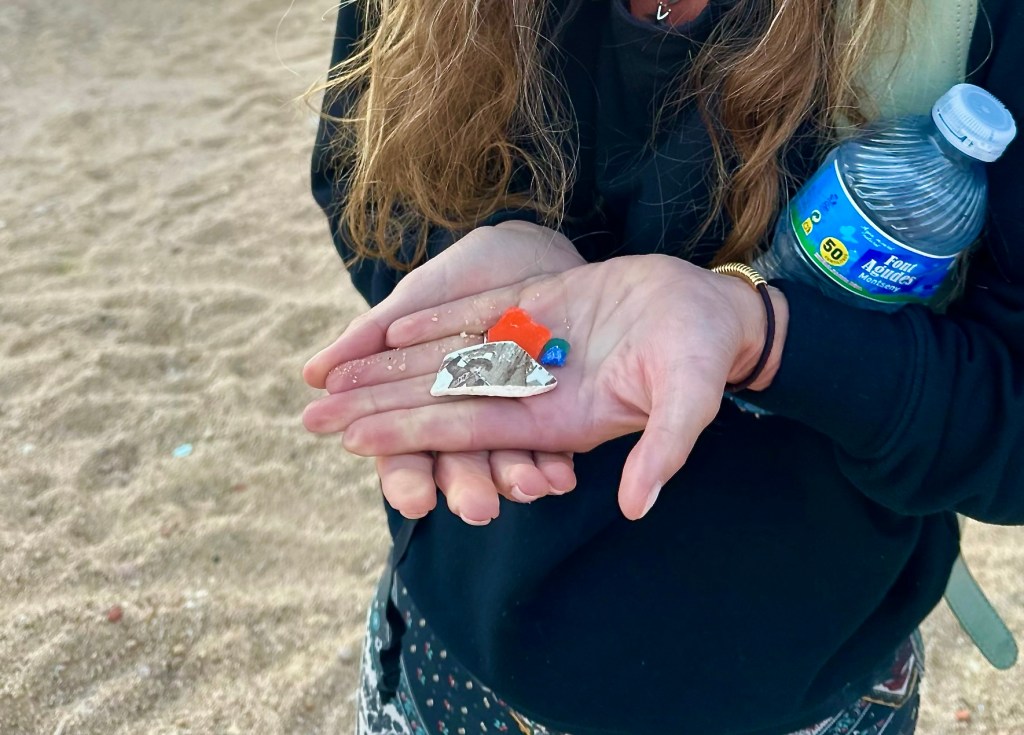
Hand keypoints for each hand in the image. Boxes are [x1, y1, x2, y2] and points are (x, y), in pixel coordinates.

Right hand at [303, 221, 585, 522]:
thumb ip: (371, 335)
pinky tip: (559, 476)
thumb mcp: (420, 294)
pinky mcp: (555, 405)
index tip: (414, 501)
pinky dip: (555, 462)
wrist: (530, 245)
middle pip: (460, 463)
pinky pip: (555, 444)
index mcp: (423, 398)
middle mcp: (467, 414)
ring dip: (515, 478)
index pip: (407, 451)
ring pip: (508, 459)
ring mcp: (512, 413)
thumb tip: (312, 376)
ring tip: (527, 487)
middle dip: (467, 487)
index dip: (408, 477)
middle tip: (477, 509)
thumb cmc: (465, 271)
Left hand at [305, 255, 787, 518]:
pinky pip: (474, 316)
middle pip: (440, 397)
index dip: (410, 432)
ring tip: (333, 374)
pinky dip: (429, 322)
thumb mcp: (690, 401)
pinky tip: (385, 328)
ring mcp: (531, 347)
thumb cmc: (704, 358)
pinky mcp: (537, 307)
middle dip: (378, 406)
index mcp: (556, 419)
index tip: (353, 439)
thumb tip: (638, 506)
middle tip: (313, 415)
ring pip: (446, 358)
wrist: (710, 315)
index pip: (468, 427)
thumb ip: (662, 449)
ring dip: (389, 366)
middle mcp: (533, 388)